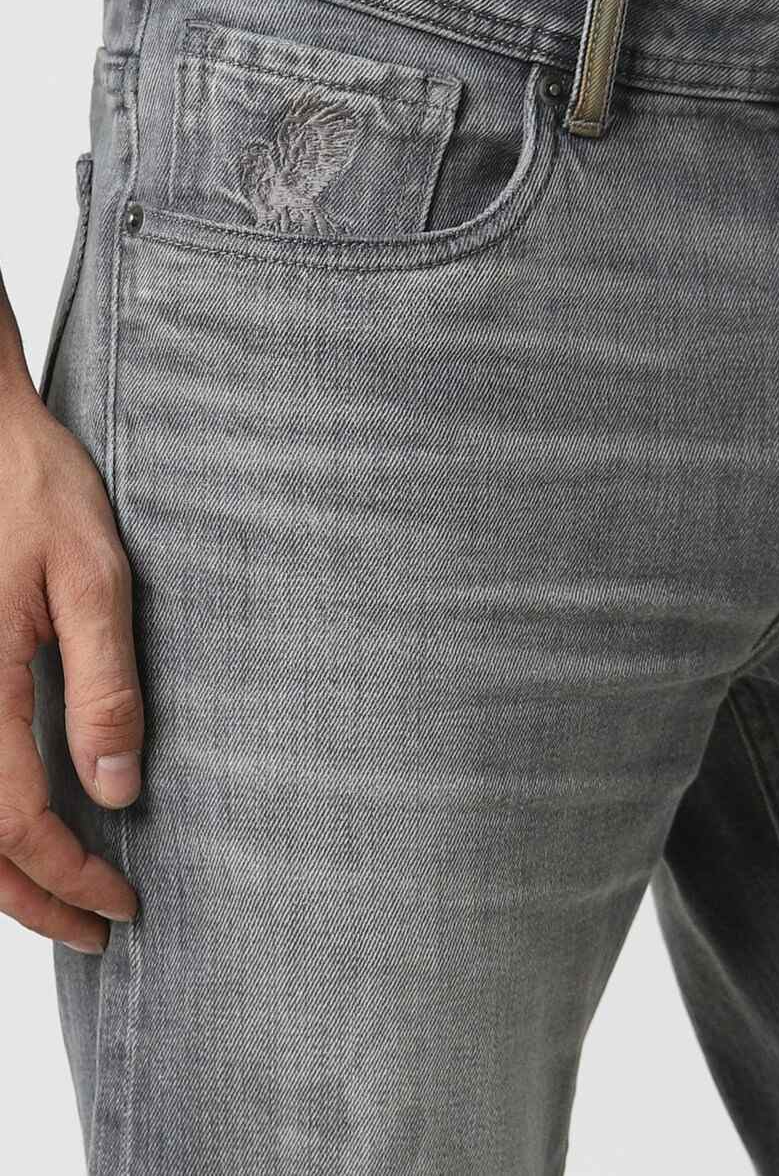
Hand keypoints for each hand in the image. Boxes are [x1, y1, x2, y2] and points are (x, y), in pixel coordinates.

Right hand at [0, 379, 141, 953]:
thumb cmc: (34, 489)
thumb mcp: (93, 577)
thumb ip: (104, 683)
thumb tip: (115, 787)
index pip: (15, 821)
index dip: (67, 876)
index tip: (120, 904)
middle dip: (30, 899)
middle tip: (93, 931)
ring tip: (56, 900)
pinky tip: (16, 829)